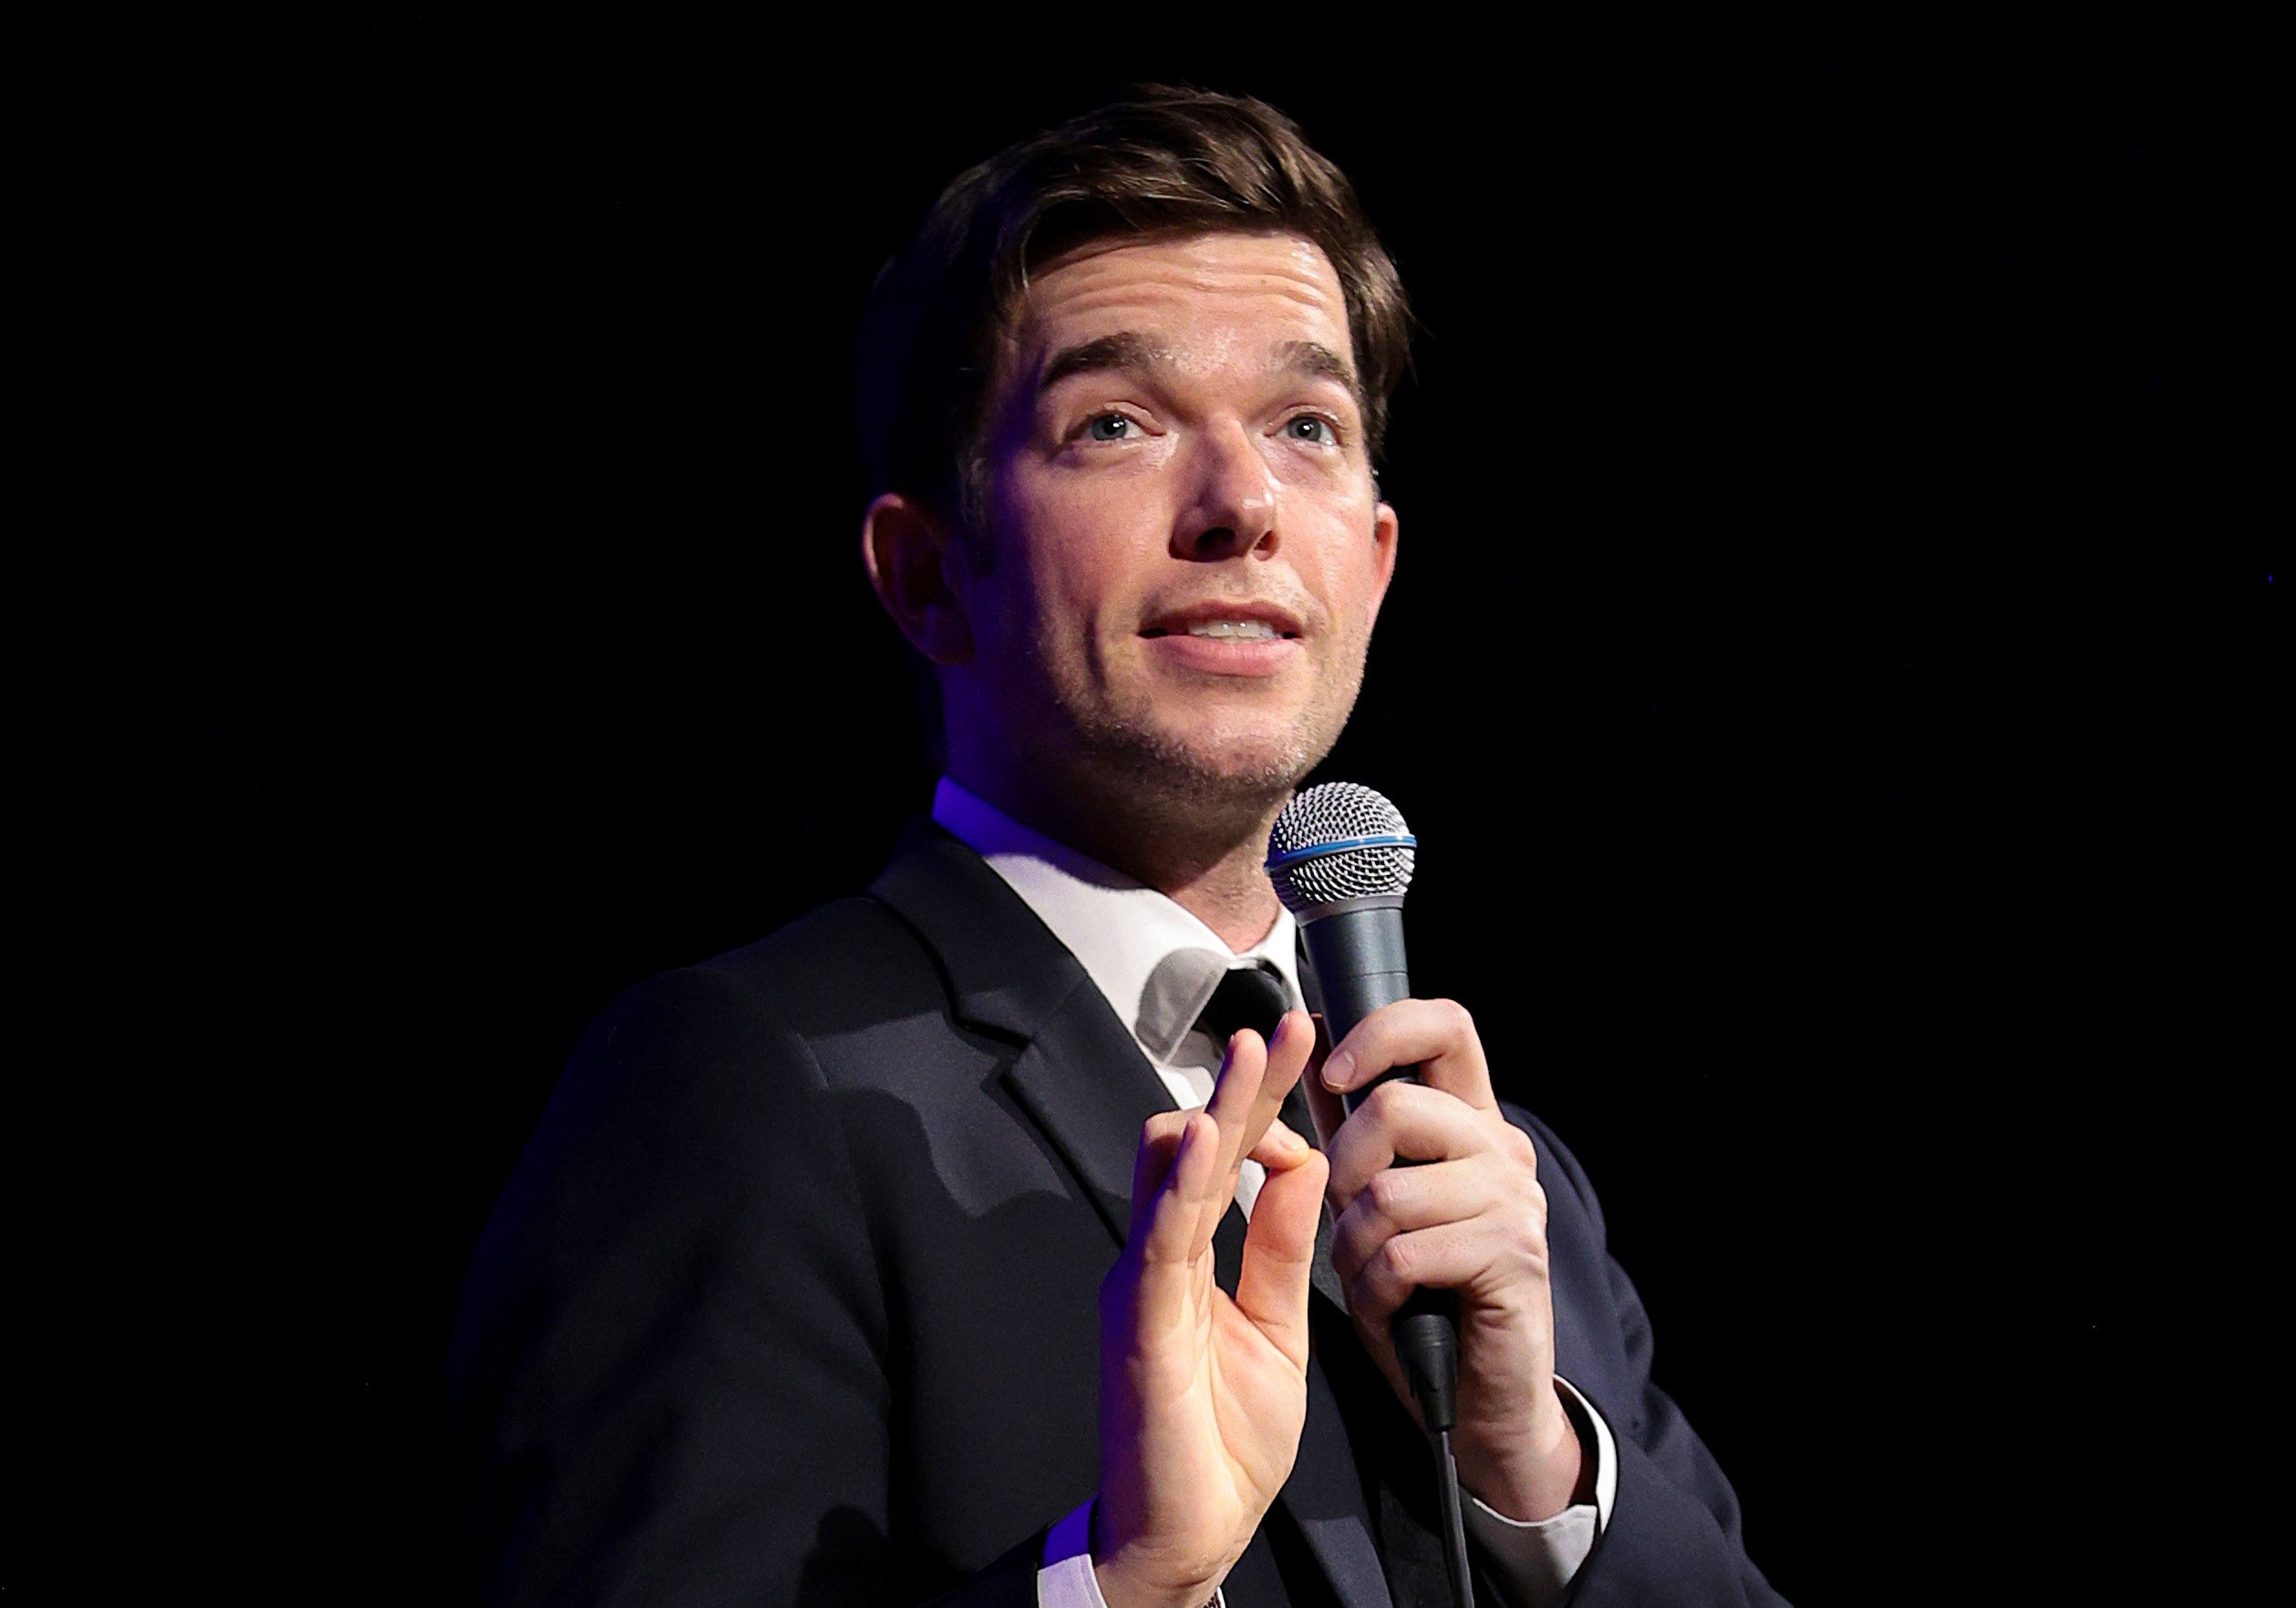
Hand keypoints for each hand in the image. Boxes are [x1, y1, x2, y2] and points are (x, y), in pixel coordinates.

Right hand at [1093, 1010, 1329, 1607]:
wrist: (1186, 1536)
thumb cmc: (1220, 1441)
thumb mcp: (1277, 1330)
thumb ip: (1282, 1251)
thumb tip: (1306, 1166)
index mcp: (1189, 1260)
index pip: (1224, 1160)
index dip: (1260, 1103)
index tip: (1302, 1045)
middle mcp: (1157, 1261)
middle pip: (1192, 1149)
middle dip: (1240, 1084)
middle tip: (1282, 1022)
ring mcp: (1142, 1287)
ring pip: (1171, 1178)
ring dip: (1213, 1112)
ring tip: (1250, 1054)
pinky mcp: (1139, 1323)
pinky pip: (1161, 1241)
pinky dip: (1182, 1184)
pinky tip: (1206, 1137)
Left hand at [1301, 999, 1584, 1522]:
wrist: (1479, 1400)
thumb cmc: (1421, 1297)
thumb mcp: (1377, 1202)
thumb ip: (1354, 1132)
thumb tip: (1310, 1050)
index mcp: (1469, 1121)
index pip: (1443, 1025)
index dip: (1382, 1032)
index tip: (1334, 1071)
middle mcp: (1501, 1148)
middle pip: (1394, 1107)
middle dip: (1343, 1171)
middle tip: (1354, 1222)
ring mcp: (1514, 1199)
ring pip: (1388, 1190)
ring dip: (1356, 1246)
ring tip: (1378, 1278)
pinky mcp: (1514, 1256)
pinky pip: (1405, 1251)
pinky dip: (1379, 1289)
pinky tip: (1398, 1307)